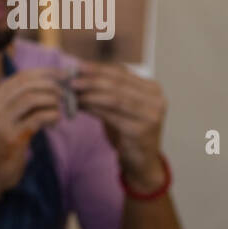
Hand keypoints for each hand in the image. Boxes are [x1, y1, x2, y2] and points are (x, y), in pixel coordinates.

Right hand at [0, 68, 62, 195]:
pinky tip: (55, 122)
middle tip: (67, 92)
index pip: (21, 77)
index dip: (46, 73)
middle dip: (52, 85)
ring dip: (53, 101)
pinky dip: (52, 116)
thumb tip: (52, 83)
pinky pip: (38, 118)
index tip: (64, 75)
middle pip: (27, 84)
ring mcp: (0, 123)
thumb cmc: (2, 144)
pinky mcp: (11, 138)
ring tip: (60, 108)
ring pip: (32, 98)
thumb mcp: (5, 118)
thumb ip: (20, 101)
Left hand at [72, 61, 166, 191]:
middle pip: (118, 83)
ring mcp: (151, 114)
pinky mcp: (141, 130)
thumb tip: (78, 77)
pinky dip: (94, 109)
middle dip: (92, 79)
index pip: (122, 73)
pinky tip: (80, 106)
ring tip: (73, 91)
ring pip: (115, 98)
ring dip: (90, 93)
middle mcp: (156, 99)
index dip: (99, 68)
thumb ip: (104, 93)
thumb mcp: (117, 108)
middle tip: (71, 79)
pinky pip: (112, 115)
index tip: (77, 66)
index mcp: (152, 89)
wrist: (140, 162)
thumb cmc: (126, 132)